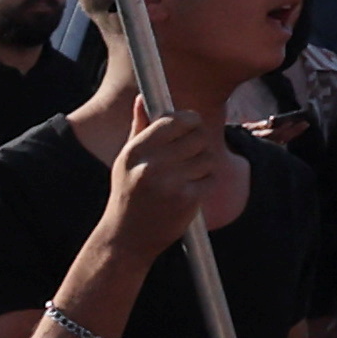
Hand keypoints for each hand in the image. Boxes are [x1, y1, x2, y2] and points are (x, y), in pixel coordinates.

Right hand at [100, 100, 228, 258]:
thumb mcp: (126, 161)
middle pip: (198, 136)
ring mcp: (170, 182)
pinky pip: (211, 178)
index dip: (190, 120)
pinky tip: (188, 193)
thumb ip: (139, 128)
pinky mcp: (186, 199)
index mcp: (136, 150)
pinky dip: (205, 184)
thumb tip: (141, 97)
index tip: (192, 125)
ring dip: (202, 167)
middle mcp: (151, 164)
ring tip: (184, 179)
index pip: (175, 119)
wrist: (126, 239)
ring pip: (208, 158)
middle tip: (189, 156)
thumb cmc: (128, 194)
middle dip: (198, 144)